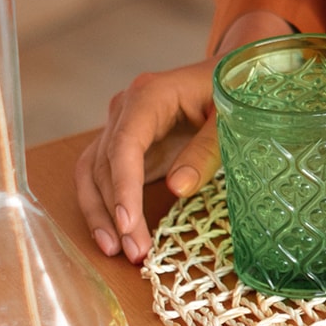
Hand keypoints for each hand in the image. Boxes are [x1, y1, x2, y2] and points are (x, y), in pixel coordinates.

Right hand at [73, 10, 291, 263]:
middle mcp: (125, 108)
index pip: (124, 144)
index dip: (123, 186)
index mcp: (150, 94)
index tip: (128, 224)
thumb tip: (178, 188)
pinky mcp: (122, 144)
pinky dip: (103, 206)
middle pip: (104, 164)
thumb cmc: (233, 91)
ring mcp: (119, 125)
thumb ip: (206, 150)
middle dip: (116, 211)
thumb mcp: (230, 117)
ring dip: (101, 214)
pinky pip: (100, 176)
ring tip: (117, 251)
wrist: (229, 74)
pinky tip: (113, 235)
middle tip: (134, 251)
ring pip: (93, 173)